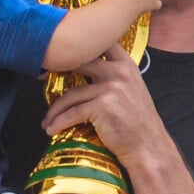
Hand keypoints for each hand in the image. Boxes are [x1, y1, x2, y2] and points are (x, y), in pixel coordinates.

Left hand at [42, 44, 170, 168]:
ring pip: (71, 94)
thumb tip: (85, 68)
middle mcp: (119, 72)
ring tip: (48, 120)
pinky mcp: (102, 107)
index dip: (79, 47)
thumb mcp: (132, 89)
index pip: (101, 44)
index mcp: (126, 65)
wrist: (149, 148)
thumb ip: (114, 75)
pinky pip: (72, 113)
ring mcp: (111, 88)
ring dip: (55, 109)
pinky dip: (58, 122)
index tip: (63, 54)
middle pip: (78, 65)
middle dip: (58, 73)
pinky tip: (51, 129)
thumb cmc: (139, 123)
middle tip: (43, 82)